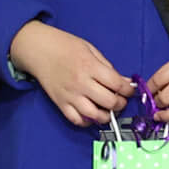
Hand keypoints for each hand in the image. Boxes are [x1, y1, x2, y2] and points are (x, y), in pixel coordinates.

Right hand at [12, 21, 134, 125]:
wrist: (38, 49)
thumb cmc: (64, 46)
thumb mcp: (90, 49)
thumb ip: (107, 67)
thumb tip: (124, 81)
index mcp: (90, 67)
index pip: (117, 84)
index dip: (128, 90)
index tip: (129, 90)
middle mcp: (81, 83)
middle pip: (109, 102)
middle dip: (120, 103)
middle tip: (121, 100)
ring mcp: (70, 95)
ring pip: (94, 115)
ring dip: (106, 116)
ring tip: (108, 110)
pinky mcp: (60, 103)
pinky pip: (76, 120)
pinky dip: (87, 122)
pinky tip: (92, 115)